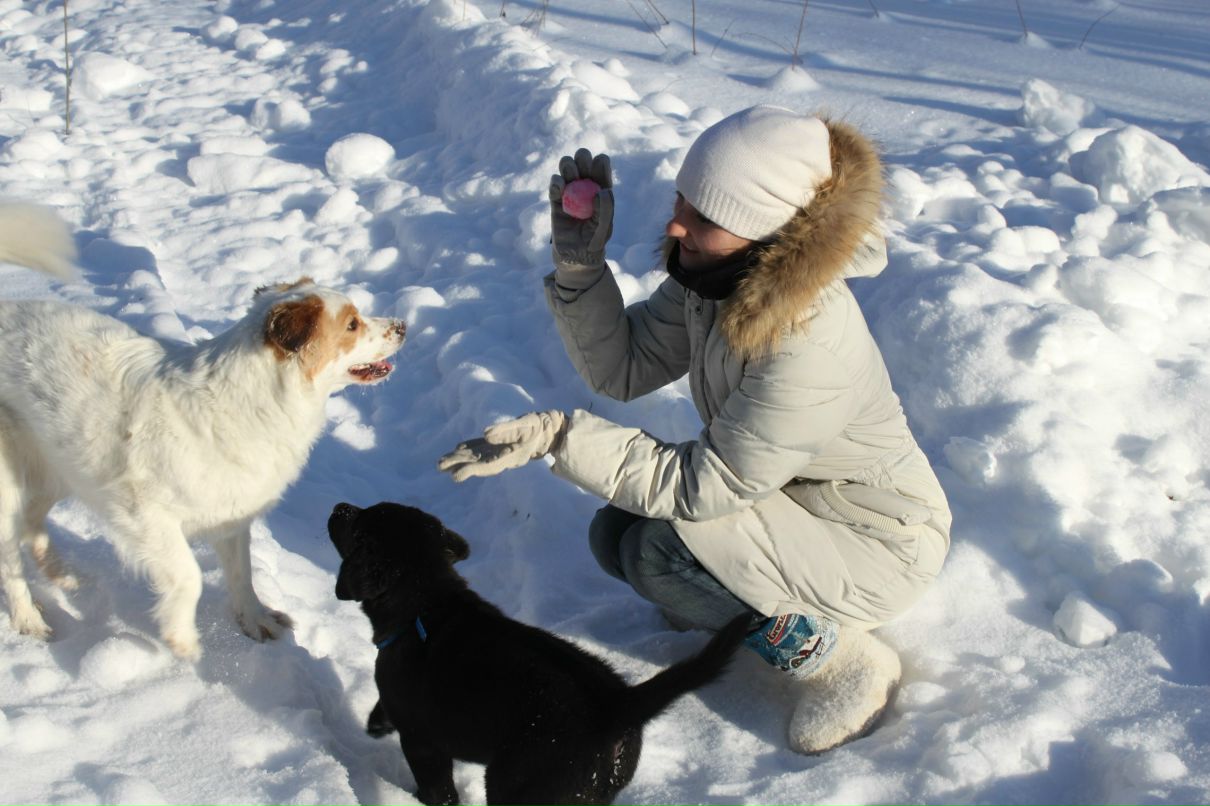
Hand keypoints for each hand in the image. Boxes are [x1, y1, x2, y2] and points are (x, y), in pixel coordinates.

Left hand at [438, 411, 567, 481]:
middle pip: (477, 463)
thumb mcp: (525, 424)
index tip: (455, 476)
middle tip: (439, 466)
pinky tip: (458, 448)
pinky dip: (469, 448)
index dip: (470, 471)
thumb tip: (485, 435)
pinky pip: (482, 447)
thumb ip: (506, 430)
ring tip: (442, 462)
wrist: (550, 429)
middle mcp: (501, 456)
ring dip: (460, 458)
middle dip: (459, 465)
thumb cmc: (539, 426)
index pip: (486, 466)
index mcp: (508, 456)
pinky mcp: (500, 443)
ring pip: (477, 456)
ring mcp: (500, 450)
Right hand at [550, 149, 613, 272]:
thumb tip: (602, 191)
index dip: (599, 163)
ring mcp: (570, 192)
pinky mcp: (556, 201)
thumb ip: (605, 210)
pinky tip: (559, 187)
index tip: (596, 167)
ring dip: (568, 165)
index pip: (602, 167)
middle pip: (583, 162)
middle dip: (581, 158)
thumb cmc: (594, 243)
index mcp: (602, 188)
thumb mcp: (604, 229)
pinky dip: (556, 182)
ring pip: (567, 168)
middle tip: (581, 169)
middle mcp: (586, 186)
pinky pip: (555, 186)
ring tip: (570, 175)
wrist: (575, 257)